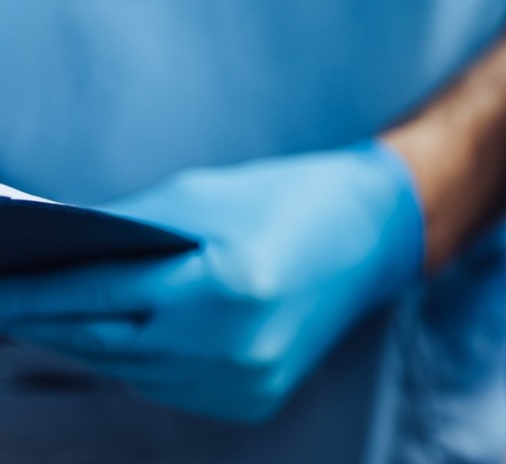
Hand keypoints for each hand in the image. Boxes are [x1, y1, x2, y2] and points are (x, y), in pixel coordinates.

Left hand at [0, 142, 421, 422]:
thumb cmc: (286, 197)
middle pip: (103, 343)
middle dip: (43, 323)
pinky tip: (117, 337)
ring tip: (43, 321)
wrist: (375, 234)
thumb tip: (50, 257)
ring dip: (86, 345)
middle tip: (0, 305)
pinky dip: (137, 362)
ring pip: (130, 371)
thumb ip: (125, 230)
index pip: (97, 297)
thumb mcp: (201, 196)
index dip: (28, 295)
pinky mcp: (251, 402)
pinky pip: (167, 386)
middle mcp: (233, 346)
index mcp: (224, 285)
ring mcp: (244, 382)